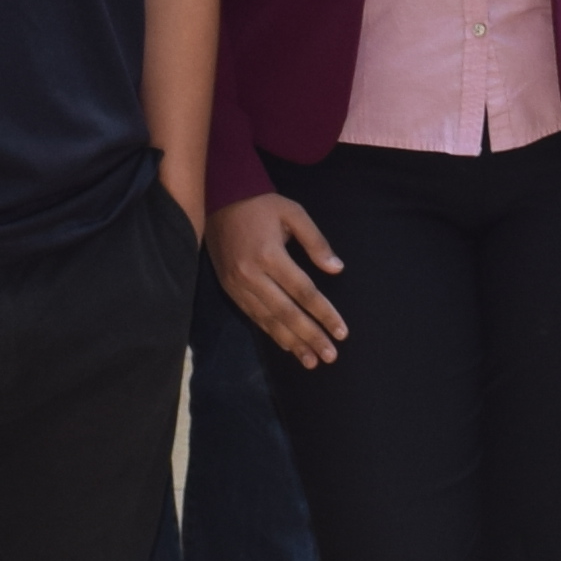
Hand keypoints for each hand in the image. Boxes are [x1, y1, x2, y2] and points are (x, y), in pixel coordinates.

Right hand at [211, 192, 346, 369]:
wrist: (219, 199)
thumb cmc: (261, 205)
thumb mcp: (294, 213)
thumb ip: (316, 242)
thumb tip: (337, 269)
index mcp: (270, 255)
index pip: (304, 292)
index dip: (324, 313)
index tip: (342, 332)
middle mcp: (251, 275)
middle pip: (287, 313)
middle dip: (311, 337)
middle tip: (330, 356)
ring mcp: (237, 285)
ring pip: (269, 320)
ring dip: (292, 343)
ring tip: (312, 361)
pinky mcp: (229, 289)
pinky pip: (254, 317)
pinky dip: (272, 333)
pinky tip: (288, 346)